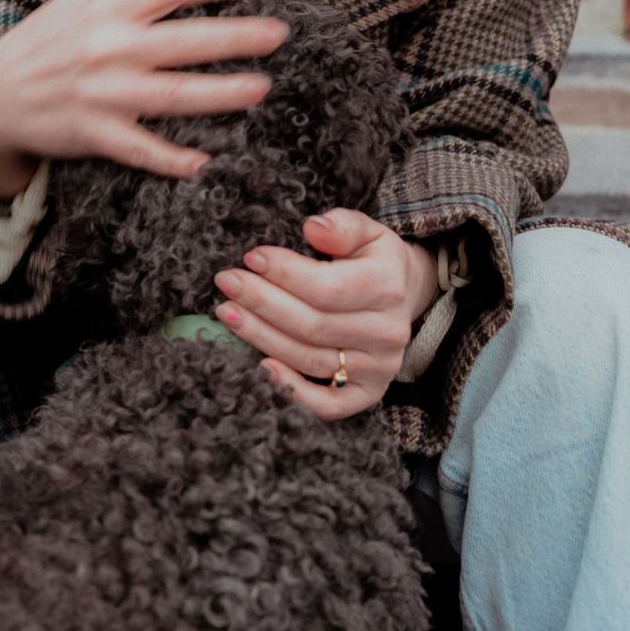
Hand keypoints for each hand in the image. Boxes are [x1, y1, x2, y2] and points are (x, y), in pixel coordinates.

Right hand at [0, 0, 288, 198]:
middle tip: (279, 33)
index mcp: (108, 9)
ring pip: (170, 95)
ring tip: (260, 89)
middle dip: (232, 37)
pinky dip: (171, 159)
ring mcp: (104, 94)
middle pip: (181, 40)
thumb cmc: (42, 40)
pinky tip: (205, 163)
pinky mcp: (95, 135)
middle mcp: (110, 48)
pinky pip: (140, 149)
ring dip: (217, 94)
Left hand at [212, 209, 438, 418]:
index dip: (285, 273)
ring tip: (227, 312)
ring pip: (310, 358)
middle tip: (226, 282)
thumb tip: (313, 228)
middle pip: (312, 324)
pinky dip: (293, 390)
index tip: (250, 257)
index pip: (328, 287)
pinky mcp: (367, 394)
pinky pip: (328, 405)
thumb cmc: (372, 259)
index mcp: (388, 286)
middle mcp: (387, 332)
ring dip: (261, 336)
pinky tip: (260, 367)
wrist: (402, 295)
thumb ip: (342, 225)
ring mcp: (378, 368)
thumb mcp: (366, 230)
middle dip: (262, 302)